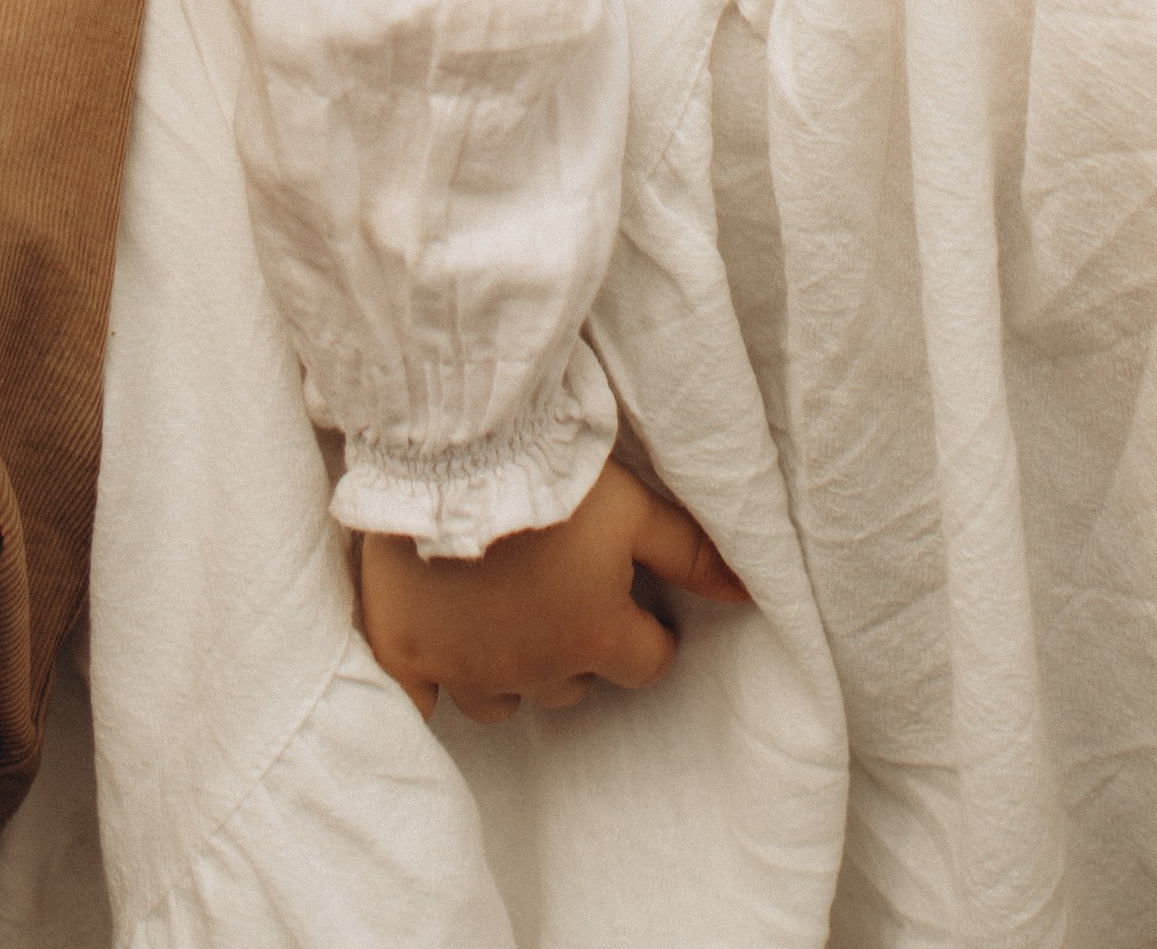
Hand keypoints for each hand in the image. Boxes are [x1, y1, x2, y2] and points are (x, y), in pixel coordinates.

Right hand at [355, 461, 746, 727]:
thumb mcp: (638, 508)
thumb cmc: (555, 474)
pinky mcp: (405, 653)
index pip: (646, 663)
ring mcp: (465, 667)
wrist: (455, 450)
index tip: (636, 605)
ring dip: (511, 667)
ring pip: (501, 700)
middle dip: (576, 649)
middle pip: (571, 685)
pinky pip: (418, 706)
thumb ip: (692, 555)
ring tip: (504, 616)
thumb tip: (751, 593)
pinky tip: (433, 668)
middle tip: (564, 595)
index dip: (649, 634)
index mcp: (594, 636)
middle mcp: (534, 667)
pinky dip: (429, 692)